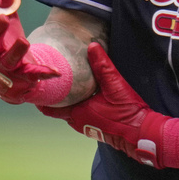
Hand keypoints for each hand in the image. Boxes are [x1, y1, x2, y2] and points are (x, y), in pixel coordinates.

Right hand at [0, 0, 59, 103]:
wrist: (12, 74)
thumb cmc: (6, 39)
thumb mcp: (7, 18)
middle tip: (4, 18)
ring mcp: (7, 66)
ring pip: (9, 60)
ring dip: (16, 51)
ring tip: (24, 40)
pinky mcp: (23, 76)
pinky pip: (33, 75)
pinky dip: (43, 72)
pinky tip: (56, 71)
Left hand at [39, 43, 166, 166]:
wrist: (141, 133)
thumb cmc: (126, 112)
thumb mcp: (115, 86)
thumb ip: (102, 66)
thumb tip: (92, 46)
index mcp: (77, 113)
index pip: (49, 108)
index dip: (41, 98)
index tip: (37, 86)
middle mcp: (77, 122)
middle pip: (58, 109)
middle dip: (55, 97)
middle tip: (52, 82)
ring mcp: (86, 127)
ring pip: (69, 113)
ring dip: (66, 102)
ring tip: (67, 87)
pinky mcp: (96, 128)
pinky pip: (80, 116)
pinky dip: (77, 107)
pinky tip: (86, 98)